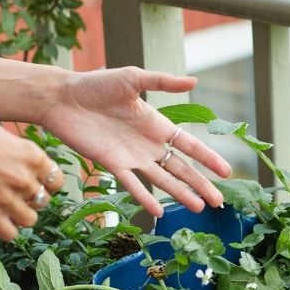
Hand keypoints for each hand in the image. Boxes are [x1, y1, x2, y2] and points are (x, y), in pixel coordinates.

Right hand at [0, 111, 64, 241]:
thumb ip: (15, 152)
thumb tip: (19, 161)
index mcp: (31, 154)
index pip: (56, 179)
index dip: (46, 183)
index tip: (34, 184)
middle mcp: (24, 178)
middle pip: (43, 200)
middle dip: (30, 199)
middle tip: (13, 195)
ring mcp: (7, 198)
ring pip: (30, 220)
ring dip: (19, 215)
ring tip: (3, 208)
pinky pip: (10, 234)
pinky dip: (5, 230)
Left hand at [39, 66, 232, 216]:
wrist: (63, 98)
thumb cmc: (97, 84)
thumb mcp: (133, 78)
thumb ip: (163, 81)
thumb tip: (195, 81)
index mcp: (157, 124)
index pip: (190, 145)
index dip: (208, 159)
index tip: (226, 172)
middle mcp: (148, 144)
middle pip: (180, 168)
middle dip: (201, 184)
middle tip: (219, 202)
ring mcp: (131, 157)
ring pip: (162, 180)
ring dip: (180, 194)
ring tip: (199, 208)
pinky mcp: (111, 165)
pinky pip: (132, 184)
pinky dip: (146, 197)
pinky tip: (159, 211)